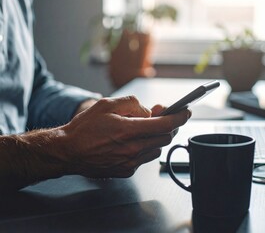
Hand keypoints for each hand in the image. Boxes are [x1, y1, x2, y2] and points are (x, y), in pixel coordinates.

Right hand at [60, 96, 190, 177]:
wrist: (68, 150)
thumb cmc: (85, 127)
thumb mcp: (107, 105)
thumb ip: (133, 104)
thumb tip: (150, 112)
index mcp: (128, 131)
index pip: (165, 124)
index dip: (179, 117)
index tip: (186, 112)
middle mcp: (132, 149)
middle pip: (165, 138)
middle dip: (169, 126)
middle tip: (163, 117)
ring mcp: (130, 162)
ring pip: (157, 149)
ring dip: (157, 138)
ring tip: (145, 130)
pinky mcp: (126, 170)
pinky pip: (145, 158)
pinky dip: (146, 148)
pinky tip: (133, 142)